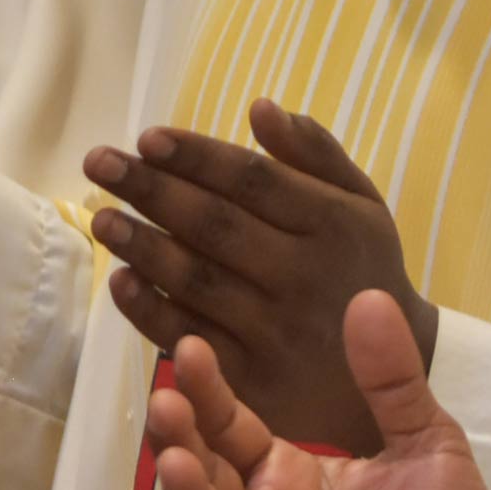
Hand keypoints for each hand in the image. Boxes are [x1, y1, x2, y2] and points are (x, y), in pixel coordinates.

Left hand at [90, 98, 435, 451]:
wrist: (391, 373)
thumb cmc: (360, 269)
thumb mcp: (360, 203)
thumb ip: (314, 152)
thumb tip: (259, 107)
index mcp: (333, 223)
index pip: (253, 179)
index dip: (196, 156)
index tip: (147, 137)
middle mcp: (306, 276)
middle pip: (215, 225)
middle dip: (151, 189)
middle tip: (99, 163)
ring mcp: (279, 333)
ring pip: (196, 280)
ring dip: (140, 245)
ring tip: (101, 218)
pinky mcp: (255, 382)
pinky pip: (191, 339)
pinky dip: (149, 310)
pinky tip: (120, 280)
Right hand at [149, 292, 490, 489]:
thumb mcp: (425, 438)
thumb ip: (393, 379)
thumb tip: (371, 296)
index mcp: (287, 471)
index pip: (230, 427)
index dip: (207, 391)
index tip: (189, 346)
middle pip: (208, 477)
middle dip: (179, 441)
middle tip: (164, 400)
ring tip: (174, 460)